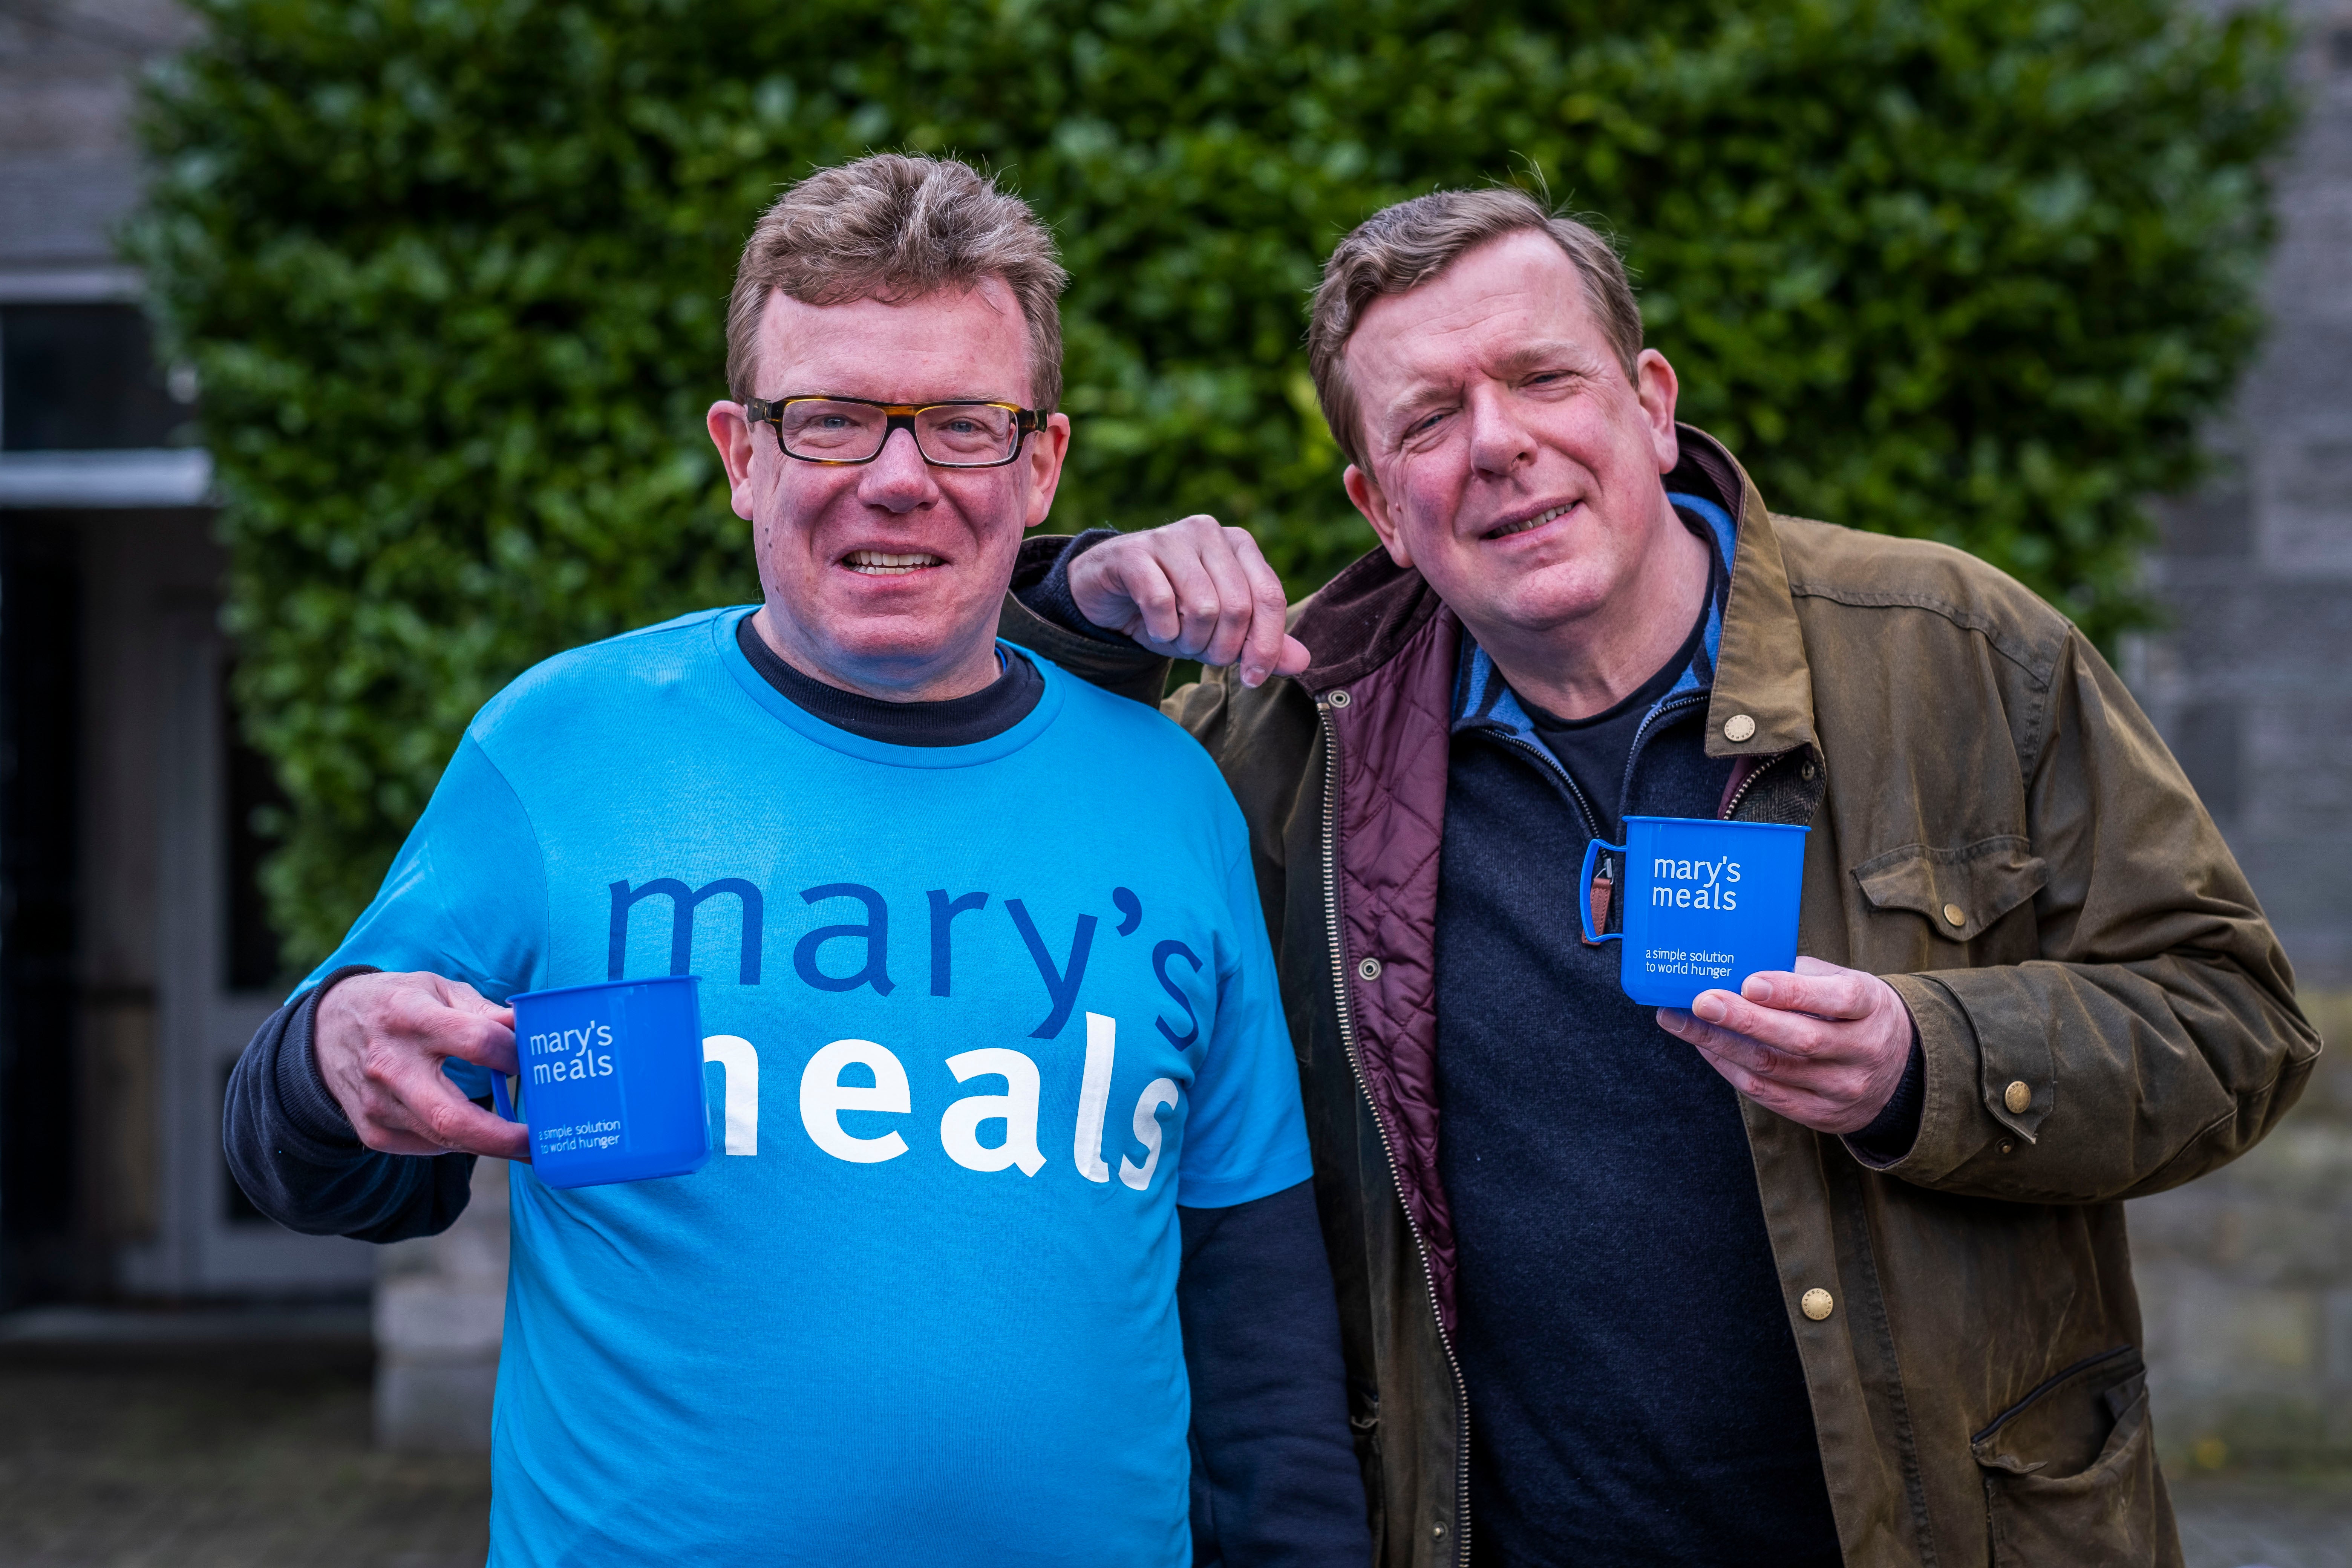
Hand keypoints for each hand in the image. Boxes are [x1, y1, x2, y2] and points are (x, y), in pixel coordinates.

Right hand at [313, 971, 528, 1159]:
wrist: (324, 1032)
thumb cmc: (396, 1004)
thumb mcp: (436, 988)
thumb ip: (483, 1011)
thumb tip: (529, 1029)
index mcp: (410, 1017)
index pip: (475, 1041)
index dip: (511, 1054)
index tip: (529, 1060)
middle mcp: (390, 1065)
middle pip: (452, 1116)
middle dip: (502, 1137)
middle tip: (540, 1141)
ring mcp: (378, 1104)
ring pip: (443, 1139)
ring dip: (489, 1144)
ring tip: (523, 1141)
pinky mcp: (373, 1132)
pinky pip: (427, 1147)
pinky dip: (458, 1140)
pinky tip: (475, 1130)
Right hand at [1066, 514, 1311, 687]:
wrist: (1107, 593)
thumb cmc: (1171, 609)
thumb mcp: (1220, 630)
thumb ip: (1262, 642)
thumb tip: (1303, 662)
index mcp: (1240, 545)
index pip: (1270, 597)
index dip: (1266, 646)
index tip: (1253, 680)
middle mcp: (1209, 533)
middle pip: (1237, 607)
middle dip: (1221, 648)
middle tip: (1201, 655)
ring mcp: (1170, 537)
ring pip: (1202, 607)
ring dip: (1189, 641)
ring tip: (1177, 638)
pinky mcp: (1134, 552)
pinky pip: (1160, 603)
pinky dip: (1160, 631)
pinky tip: (1153, 629)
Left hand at [1655, 957, 1913, 1134]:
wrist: (1898, 1070)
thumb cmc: (1854, 1012)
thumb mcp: (1843, 983)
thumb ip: (1800, 976)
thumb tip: (1736, 968)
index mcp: (1870, 1007)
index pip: (1835, 999)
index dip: (1792, 992)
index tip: (1749, 982)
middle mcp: (1862, 1051)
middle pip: (1799, 1040)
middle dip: (1744, 1020)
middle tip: (1701, 1002)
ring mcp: (1842, 1088)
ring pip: (1774, 1069)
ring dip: (1721, 1045)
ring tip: (1681, 1021)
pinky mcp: (1822, 1115)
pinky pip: (1767, 1094)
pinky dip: (1730, 1068)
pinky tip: (1704, 1046)